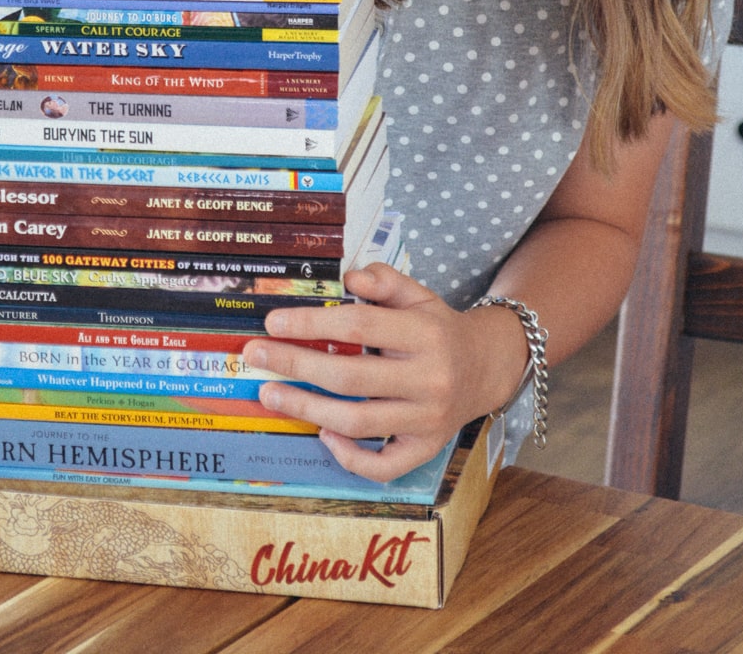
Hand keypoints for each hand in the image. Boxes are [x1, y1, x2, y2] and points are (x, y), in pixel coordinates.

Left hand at [243, 261, 513, 482]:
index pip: (359, 325)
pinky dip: (349, 456)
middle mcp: (427, 379)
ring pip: (358, 422)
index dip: (312, 322)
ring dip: (307, 409)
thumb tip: (348, 276)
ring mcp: (427, 419)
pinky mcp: (426, 449)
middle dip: (296, 365)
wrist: (486, 368)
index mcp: (424, 334)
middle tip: (255, 355)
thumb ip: (385, 280)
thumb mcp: (419, 294)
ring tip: (271, 394)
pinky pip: (383, 465)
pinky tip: (323, 434)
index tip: (273, 321)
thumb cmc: (438, 328)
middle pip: (349, 376)